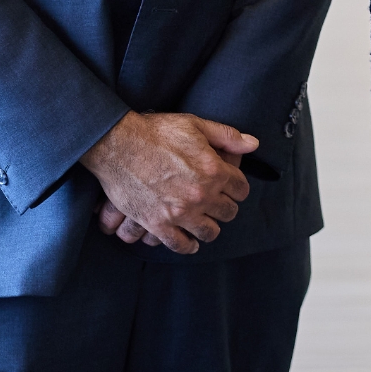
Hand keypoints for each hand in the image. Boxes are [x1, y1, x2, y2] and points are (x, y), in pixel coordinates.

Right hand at [80, 112, 256, 254]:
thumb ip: (227, 136)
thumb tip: (253, 144)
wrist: (118, 144)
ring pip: (209, 232)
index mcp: (214, 170)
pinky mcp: (157, 224)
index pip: (241, 189)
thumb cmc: (156, 131)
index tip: (232, 188)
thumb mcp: (195, 125)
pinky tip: (191, 242)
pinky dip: (188, 246)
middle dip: (226, 207)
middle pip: (228, 212)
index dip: (238, 187)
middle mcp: (201, 194)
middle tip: (219, 204)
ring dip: (210, 228)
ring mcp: (179, 212)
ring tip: (206, 222)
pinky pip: (180, 244)